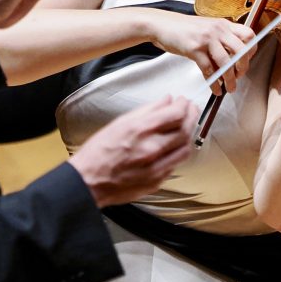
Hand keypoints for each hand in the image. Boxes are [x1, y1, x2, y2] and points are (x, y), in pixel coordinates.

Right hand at [69, 95, 197, 207]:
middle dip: (192, 117)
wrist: (88, 181)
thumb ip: (147, 110)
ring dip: (189, 135)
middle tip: (191, 110)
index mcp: (140, 130)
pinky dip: (178, 152)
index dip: (184, 105)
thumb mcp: (120, 122)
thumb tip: (167, 100)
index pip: (175, 114)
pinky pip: (175, 165)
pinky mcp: (156, 181)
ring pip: (185, 149)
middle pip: (185, 130)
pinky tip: (174, 145)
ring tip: (187, 126)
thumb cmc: (98, 151)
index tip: (183, 101)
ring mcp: (156, 168)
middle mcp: (151, 149)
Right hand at [146, 12, 256, 94]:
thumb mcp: (206, 28)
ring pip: (226, 62)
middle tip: (239, 76)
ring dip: (230, 79)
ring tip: (229, 88)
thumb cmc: (183, 29)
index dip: (252, 50)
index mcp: (223, 24)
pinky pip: (208, 70)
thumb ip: (221, 40)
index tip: (247, 61)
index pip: (249, 35)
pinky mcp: (194, 49)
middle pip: (242, 50)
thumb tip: (233, 61)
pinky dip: (213, 82)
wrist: (162, 25)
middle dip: (243, 67)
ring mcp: (206, 38)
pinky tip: (215, 88)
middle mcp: (217, 29)